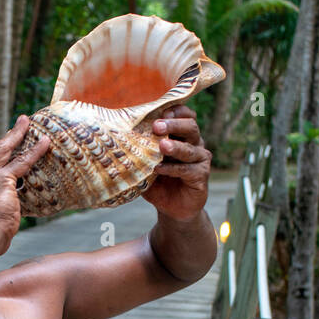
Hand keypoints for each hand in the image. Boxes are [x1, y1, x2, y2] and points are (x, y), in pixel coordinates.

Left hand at [146, 105, 211, 222]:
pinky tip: (159, 169)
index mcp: (182, 134)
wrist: (172, 207)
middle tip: (157, 126)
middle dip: (173, 125)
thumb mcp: (146, 163)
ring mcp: (200, 158)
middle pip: (190, 126)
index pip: (184, 115)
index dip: (175, 111)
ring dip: (175, 147)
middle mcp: (195, 143)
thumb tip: (117, 138)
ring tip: (161, 146)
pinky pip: (188, 169)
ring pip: (190, 148)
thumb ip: (140, 150)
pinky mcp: (201, 175)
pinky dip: (173, 169)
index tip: (160, 112)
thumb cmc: (158, 181)